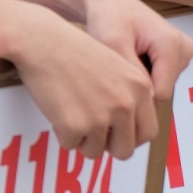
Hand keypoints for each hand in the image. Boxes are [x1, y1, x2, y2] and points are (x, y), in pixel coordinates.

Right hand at [10, 8, 160, 159]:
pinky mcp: (76, 126)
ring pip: (95, 151)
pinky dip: (62, 132)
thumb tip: (129, 133)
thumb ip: (129, 97)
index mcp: (141, 88)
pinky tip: (58, 107)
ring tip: (71, 108)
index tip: (115, 133)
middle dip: (107, 146)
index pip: (148, 132)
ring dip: (82, 138)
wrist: (43, 41)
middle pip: (125, 150)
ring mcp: (102, 117)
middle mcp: (127, 104)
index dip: (130, 137)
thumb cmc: (75, 52)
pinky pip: (70, 145)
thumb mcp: (118, 68)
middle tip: (91, 130)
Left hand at [74, 0, 192, 106]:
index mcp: (173, 44)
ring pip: (162, 86)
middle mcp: (185, 49)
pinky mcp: (177, 55)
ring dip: (141, 80)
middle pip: (162, 90)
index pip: (160, 93)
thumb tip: (146, 102)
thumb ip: (133, 75)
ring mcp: (183, 52)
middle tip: (120, 65)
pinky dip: (144, 74)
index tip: (116, 80)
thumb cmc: (107, 18)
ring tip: (126, 59)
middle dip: (139, 85)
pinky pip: (161, 79)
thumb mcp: (114, 45)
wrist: (107, 1)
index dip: (136, 93)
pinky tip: (132, 58)